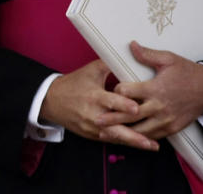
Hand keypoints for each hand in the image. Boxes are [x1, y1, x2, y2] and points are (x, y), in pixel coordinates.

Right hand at [40, 59, 157, 150]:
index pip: (110, 102)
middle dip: (133, 135)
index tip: (136, 108)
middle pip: (115, 127)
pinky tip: (139, 143)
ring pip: (115, 137)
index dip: (124, 105)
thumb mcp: (90, 71)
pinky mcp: (92, 135)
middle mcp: (93, 114)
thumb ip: (110, 65)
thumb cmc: (73, 84)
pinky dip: (125, 141)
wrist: (51, 100)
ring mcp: (92, 127)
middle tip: (150, 140)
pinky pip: (110, 139)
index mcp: (93, 96)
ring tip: (151, 145)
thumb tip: (129, 58)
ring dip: (134, 142)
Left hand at [99, 41, 202, 145]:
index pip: (128, 92)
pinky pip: (153, 135)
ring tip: (106, 134)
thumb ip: (147, 54)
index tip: (112, 88)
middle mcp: (158, 106)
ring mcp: (165, 119)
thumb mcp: (168, 59)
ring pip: (140, 130)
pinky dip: (140, 137)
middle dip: (112, 118)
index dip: (117, 90)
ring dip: (123, 132)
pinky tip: (128, 138)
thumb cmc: (187, 72)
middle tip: (96, 120)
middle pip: (130, 115)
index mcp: (155, 88)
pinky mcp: (171, 128)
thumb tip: (131, 45)